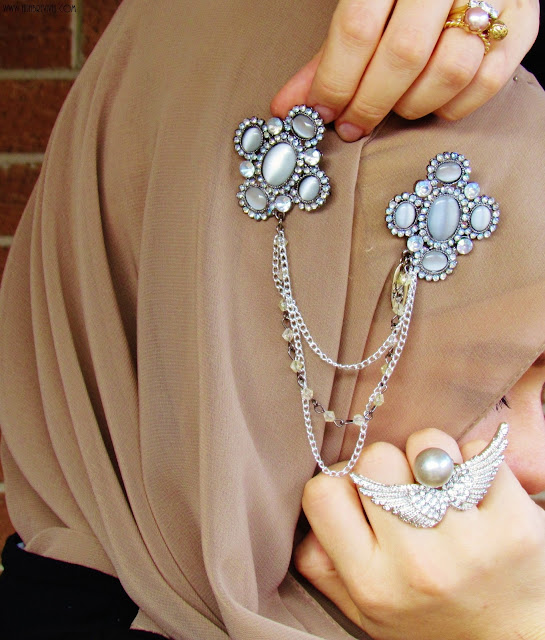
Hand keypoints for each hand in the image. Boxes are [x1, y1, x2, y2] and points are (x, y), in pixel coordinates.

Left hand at [271, 0, 539, 140]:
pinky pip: (488, 81)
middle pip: (402, 55)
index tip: (320, 112)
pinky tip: (430, 103)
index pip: (357, 28)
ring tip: (394, 106)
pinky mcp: (522, 22)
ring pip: (449, 71)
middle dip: (369, 103)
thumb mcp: (363, 5)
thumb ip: (328, 55)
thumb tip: (288, 107)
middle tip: (352, 124)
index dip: (335, 80)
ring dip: (411, 105)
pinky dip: (453, 106)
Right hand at [296, 428, 544, 639]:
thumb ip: (325, 566)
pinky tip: (476, 489)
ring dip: (430, 454)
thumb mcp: (367, 614)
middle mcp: (417, 566)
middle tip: (403, 487)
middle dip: (386, 465)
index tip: (359, 491)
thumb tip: (312, 511)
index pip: (322, 492)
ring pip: (426, 445)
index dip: (339, 481)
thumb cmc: (436, 621)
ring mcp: (470, 544)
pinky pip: (477, 452)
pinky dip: (474, 460)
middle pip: (374, 459)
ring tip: (440, 482)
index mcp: (373, 585)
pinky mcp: (515, 524)